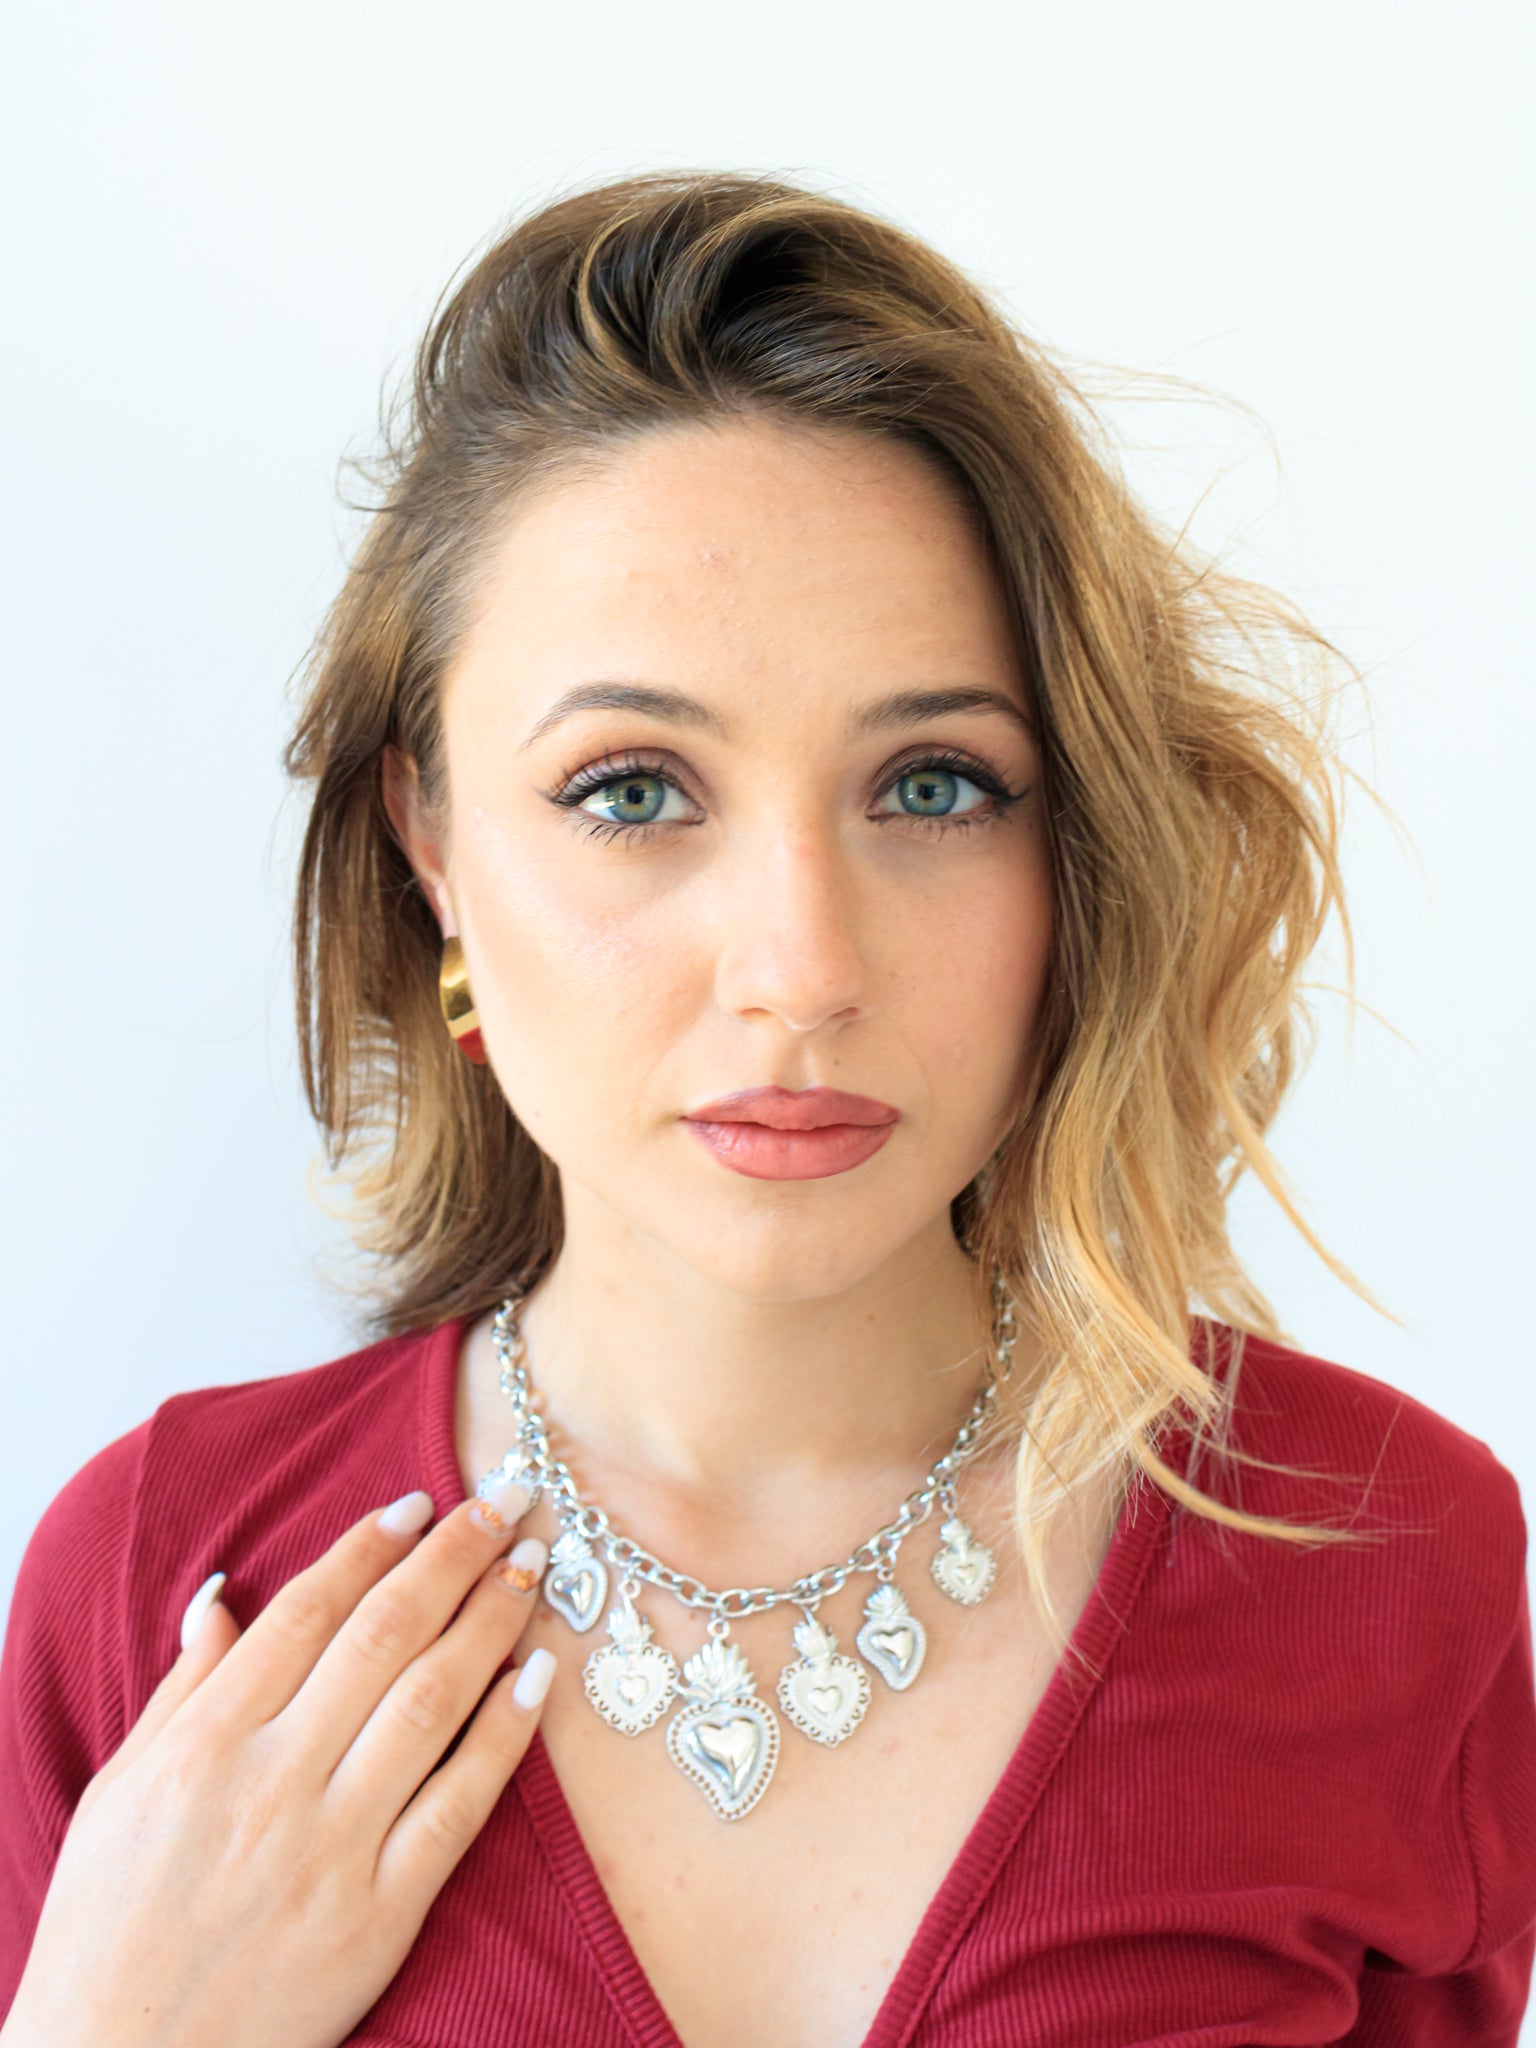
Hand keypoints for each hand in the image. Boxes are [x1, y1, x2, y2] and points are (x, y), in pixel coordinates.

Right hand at [1, 1479, 554, 2047]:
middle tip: (505, 1502)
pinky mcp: (382, 1914)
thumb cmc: (109, 1927)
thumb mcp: (121, 1793)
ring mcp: (333, 1847)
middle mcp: (274, 1783)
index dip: (368, 1546)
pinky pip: (459, 1805)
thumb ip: (185, 1690)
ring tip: (530, 1568)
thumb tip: (222, 1596)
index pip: (306, 1613)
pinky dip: (504, 1735)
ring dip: (490, 1623)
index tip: (418, 1500)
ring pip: (430, 1703)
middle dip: (452, 1557)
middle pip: (383, 1638)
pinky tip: (536, 1677)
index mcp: (205, 1745)